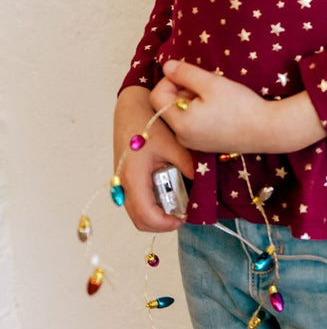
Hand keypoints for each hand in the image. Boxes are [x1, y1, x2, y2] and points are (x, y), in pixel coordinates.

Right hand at [113, 86, 193, 232]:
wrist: (132, 105)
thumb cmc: (148, 121)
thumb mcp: (172, 143)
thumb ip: (186, 164)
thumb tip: (201, 184)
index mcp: (133, 177)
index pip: (146, 216)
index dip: (165, 223)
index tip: (183, 218)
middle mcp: (123, 183)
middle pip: (139, 219)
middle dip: (162, 222)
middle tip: (183, 213)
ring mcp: (122, 180)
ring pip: (137, 210)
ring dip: (157, 212)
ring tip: (179, 201)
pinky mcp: (126, 175)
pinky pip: (137, 197)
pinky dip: (153, 200)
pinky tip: (170, 187)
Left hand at [151, 60, 326, 154]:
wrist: (268, 130)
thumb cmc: (240, 106)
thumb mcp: (212, 83)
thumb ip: (185, 73)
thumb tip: (166, 66)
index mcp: (180, 123)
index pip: (157, 97)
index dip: (170, 80)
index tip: (191, 74)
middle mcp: (182, 137)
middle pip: (169, 106)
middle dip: (184, 90)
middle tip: (208, 82)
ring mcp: (194, 144)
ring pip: (183, 114)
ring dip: (194, 100)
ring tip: (216, 94)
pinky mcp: (207, 145)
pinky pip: (194, 124)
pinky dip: (201, 112)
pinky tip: (221, 107)